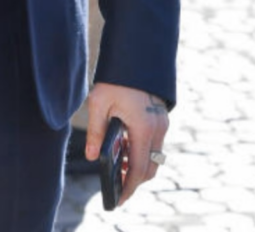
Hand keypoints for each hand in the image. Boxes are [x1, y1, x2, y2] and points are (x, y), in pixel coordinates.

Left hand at [85, 82, 168, 204]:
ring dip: (139, 166)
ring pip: (154, 157)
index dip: (128, 186)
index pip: (138, 167)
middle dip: (134, 180)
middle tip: (117, 187)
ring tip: (118, 167)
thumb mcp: (99, 102)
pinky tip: (126, 149)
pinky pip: (154, 144)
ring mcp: (162, 122)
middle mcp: (157, 127)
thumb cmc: (115, 78)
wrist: (134, 55)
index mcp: (143, 126)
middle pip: (150, 167)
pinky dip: (142, 152)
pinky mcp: (160, 117)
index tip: (119, 199)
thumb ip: (96, 132)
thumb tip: (93, 157)